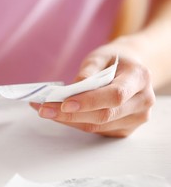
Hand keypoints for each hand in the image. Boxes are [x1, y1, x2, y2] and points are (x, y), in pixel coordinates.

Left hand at [31, 41, 155, 136]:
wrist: (131, 68)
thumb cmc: (114, 61)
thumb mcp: (101, 56)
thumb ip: (88, 71)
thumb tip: (72, 90)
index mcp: (139, 78)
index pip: (115, 95)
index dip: (89, 102)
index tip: (64, 104)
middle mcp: (143, 101)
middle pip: (105, 115)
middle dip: (70, 115)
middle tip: (44, 109)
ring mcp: (136, 118)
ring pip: (97, 126)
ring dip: (68, 120)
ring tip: (44, 110)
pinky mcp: (124, 129)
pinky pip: (96, 130)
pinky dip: (74, 123)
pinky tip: (57, 115)